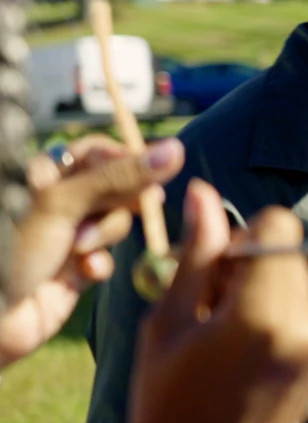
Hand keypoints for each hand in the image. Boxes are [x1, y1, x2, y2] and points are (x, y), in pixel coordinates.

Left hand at [0, 136, 183, 367]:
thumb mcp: (63, 204)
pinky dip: (99, 265)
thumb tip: (176, 148)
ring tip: (80, 251)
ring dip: (104, 237)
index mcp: (45, 175)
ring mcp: (68, 236)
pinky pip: (105, 259)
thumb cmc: (10, 250)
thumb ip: (119, 176)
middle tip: (137, 208)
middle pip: (115, 187)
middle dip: (121, 203)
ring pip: (114, 224)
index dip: (127, 160)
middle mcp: (58, 202)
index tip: (148, 176)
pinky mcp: (75, 270)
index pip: (99, 151)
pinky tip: (84, 274)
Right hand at [131, 179, 307, 422]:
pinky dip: (274, 317)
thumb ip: (196, 255)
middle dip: (250, 262)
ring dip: (262, 290)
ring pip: (297, 281)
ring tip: (219, 336)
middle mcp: (306, 325)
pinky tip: (239, 355)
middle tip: (206, 305)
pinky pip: (303, 314)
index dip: (241, 234)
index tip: (209, 268)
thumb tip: (204, 194)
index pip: (278, 225)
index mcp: (264, 312)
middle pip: (290, 251)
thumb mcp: (168, 324)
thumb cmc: (167, 406)